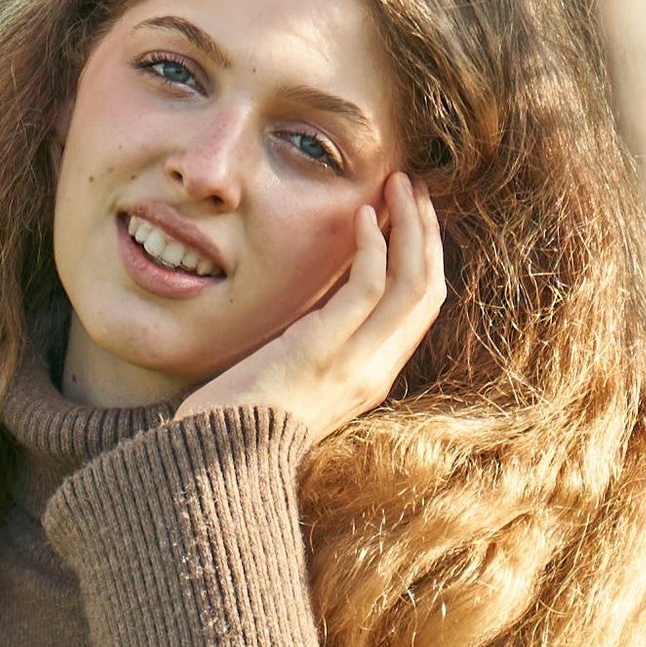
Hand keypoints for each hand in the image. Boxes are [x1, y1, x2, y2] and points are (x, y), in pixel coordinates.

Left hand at [173, 171, 444, 441]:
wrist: (217, 461)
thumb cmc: (243, 419)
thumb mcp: (296, 372)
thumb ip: (320, 338)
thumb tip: (323, 294)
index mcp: (372, 375)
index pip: (421, 308)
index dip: (426, 256)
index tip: (414, 215)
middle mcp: (375, 370)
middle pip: (428, 290)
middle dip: (426, 233)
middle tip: (413, 188)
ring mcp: (355, 362)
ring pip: (412, 283)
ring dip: (410, 226)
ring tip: (398, 185)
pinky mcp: (325, 349)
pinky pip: (369, 286)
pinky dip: (373, 244)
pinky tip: (363, 214)